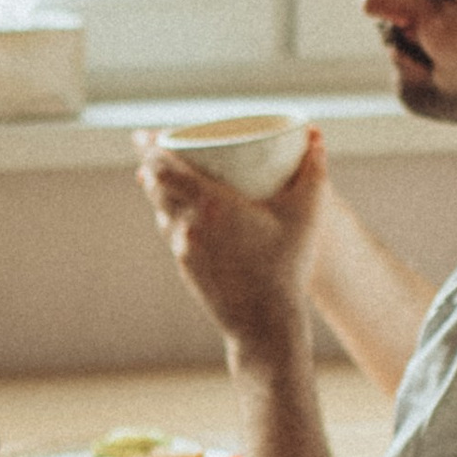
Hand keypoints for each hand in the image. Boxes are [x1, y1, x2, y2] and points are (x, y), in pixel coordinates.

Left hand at [137, 125, 327, 352]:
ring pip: (161, 211)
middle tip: (156, 149)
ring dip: (161, 192)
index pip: (163, 167)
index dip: (149, 147)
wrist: (264, 323)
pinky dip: (173, 217)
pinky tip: (184, 215)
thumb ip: (313, 170)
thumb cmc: (286, 266)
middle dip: (152, 165)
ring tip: (167, 178)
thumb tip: (315, 133)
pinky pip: (172, 234)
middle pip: (154, 186)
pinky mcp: (186, 268)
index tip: (141, 134)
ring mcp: (183, 250)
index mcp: (210, 204)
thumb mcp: (306, 214)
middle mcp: (188, 225)